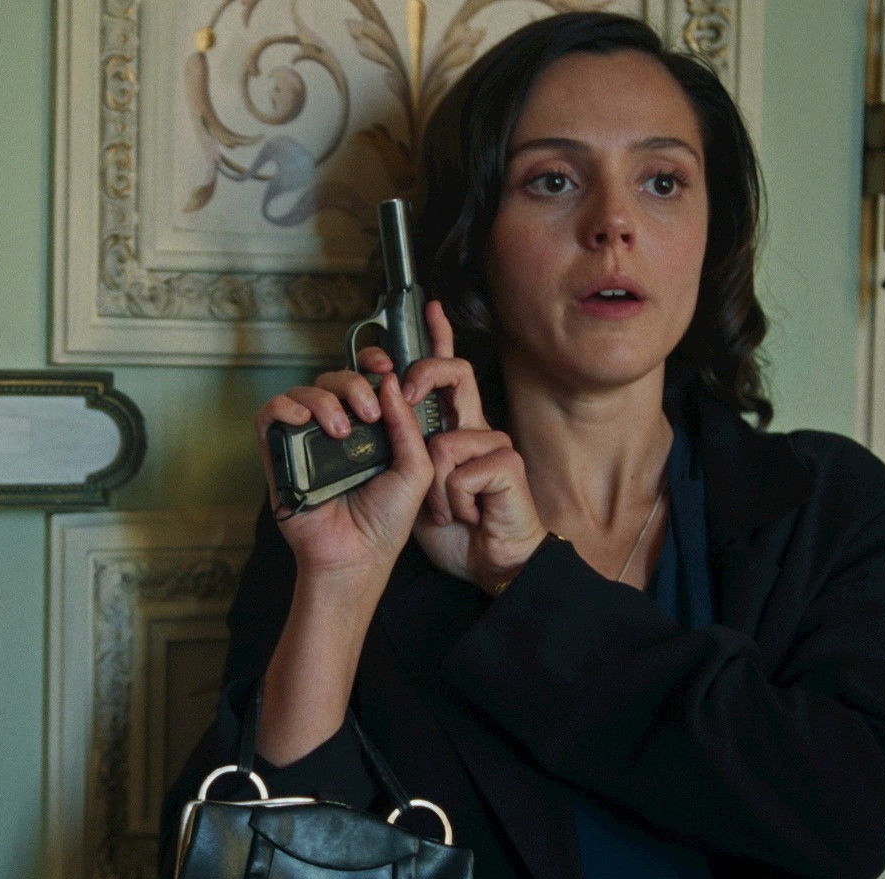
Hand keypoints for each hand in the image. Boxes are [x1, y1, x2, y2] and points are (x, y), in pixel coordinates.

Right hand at [253, 355, 434, 584]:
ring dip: (323, 399)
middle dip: (353, 383)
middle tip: (367, 412)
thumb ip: (406, 424)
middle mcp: (337, 430)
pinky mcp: (280, 455)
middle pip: (334, 378)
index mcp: (371, 429)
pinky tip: (303, 421)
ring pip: (303, 391)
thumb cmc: (386, 522)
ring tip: (339, 430)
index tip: (387, 367)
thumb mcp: (415, 469)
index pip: (365, 378)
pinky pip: (270, 414)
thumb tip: (388, 380)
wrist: (355, 558)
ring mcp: (307, 441)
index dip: (372, 361)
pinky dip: (283, 408)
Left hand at [396, 302, 547, 592]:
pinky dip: (452, 500)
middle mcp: (475, 429)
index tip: (429, 308)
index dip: (439, 338)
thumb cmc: (453, 529)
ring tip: (444, 510)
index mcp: (450, 429)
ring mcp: (494, 445)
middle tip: (403, 394)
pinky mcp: (508, 466)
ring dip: (433, 485)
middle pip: (456, 373)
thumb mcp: (410, 484)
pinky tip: (466, 515)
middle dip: (425, 373)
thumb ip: (398, 446)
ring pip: (443, 439)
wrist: (488, 565)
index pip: (444, 374)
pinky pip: (459, 471)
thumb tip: (376, 408)